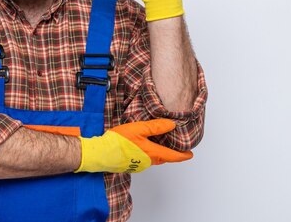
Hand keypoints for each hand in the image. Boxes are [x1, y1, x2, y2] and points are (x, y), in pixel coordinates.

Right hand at [75, 119, 192, 172]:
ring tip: (158, 143)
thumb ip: (156, 127)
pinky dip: (147, 153)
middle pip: (163, 158)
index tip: (190, 154)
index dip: (183, 155)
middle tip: (174, 146)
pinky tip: (141, 145)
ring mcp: (139, 165)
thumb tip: (171, 125)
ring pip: (153, 158)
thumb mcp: (139, 129)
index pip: (173, 156)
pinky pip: (143, 159)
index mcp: (153, 153)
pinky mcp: (130, 165)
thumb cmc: (119, 141)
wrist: (101, 153)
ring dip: (157, 152)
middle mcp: (148, 161)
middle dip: (170, 153)